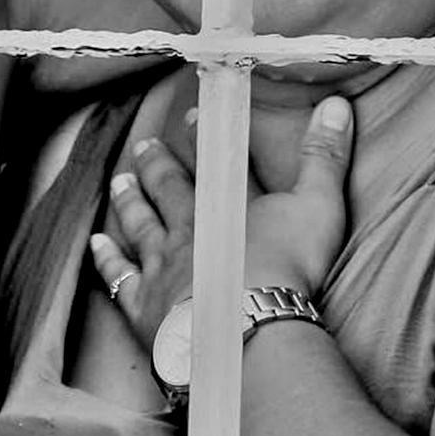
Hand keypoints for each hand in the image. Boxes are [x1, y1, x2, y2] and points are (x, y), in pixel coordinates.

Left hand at [89, 98, 357, 338]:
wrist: (246, 331)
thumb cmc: (288, 270)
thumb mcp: (319, 207)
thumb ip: (325, 157)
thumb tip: (337, 104)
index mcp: (226, 203)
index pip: (213, 161)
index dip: (203, 135)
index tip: (191, 115)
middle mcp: (188, 228)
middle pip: (169, 190)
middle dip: (157, 165)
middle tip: (144, 146)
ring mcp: (162, 267)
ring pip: (140, 226)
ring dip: (130, 203)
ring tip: (121, 182)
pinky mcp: (146, 306)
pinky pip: (120, 277)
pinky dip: (107, 260)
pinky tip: (97, 245)